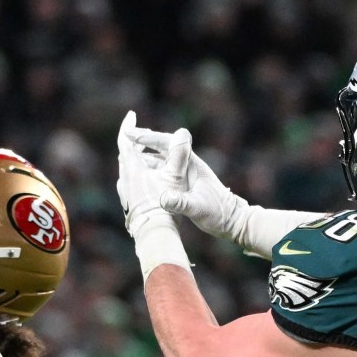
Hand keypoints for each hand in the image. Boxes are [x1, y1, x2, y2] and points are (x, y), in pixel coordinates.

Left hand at [115, 111, 172, 232]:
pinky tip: (146, 178)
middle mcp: (125, 179)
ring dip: (136, 158)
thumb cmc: (166, 207)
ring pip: (128, 168)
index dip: (128, 125)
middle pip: (126, 154)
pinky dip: (137, 173)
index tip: (132, 115)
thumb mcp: (176, 178)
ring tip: (145, 154)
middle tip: (142, 133)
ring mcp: (125, 193)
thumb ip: (179, 154)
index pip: (125, 141)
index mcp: (133, 169)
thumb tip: (183, 133)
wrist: (155, 235)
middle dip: (134, 142)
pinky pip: (130, 181)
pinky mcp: (129, 203)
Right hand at [123, 119, 248, 240]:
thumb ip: (181, 203)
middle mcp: (187, 166)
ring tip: (126, 155)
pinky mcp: (183, 184)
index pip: (168, 143)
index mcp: (191, 164)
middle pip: (162, 147)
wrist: (231, 222)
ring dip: (144, 156)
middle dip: (143, 142)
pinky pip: (162, 172)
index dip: (149, 138)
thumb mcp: (198, 209)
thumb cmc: (218, 214)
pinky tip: (138, 175)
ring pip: (161, 159)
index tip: (132, 135)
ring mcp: (185, 175)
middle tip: (125, 138)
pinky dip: (149, 170)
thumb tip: (164, 199)